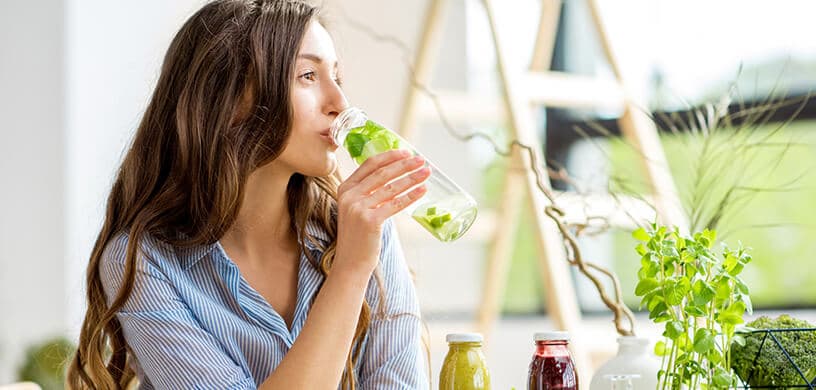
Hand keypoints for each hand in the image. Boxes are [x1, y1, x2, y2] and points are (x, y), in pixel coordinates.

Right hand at [334, 149, 430, 274]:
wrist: (350, 263)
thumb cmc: (358, 237)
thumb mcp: (357, 209)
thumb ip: (369, 193)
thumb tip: (395, 177)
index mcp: (344, 188)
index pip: (369, 164)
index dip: (389, 156)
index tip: (406, 152)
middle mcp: (349, 195)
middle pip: (382, 173)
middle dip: (404, 164)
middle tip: (421, 159)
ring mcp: (358, 208)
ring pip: (391, 187)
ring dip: (412, 177)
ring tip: (426, 172)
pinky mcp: (370, 220)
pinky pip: (395, 204)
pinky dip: (411, 195)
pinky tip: (422, 190)